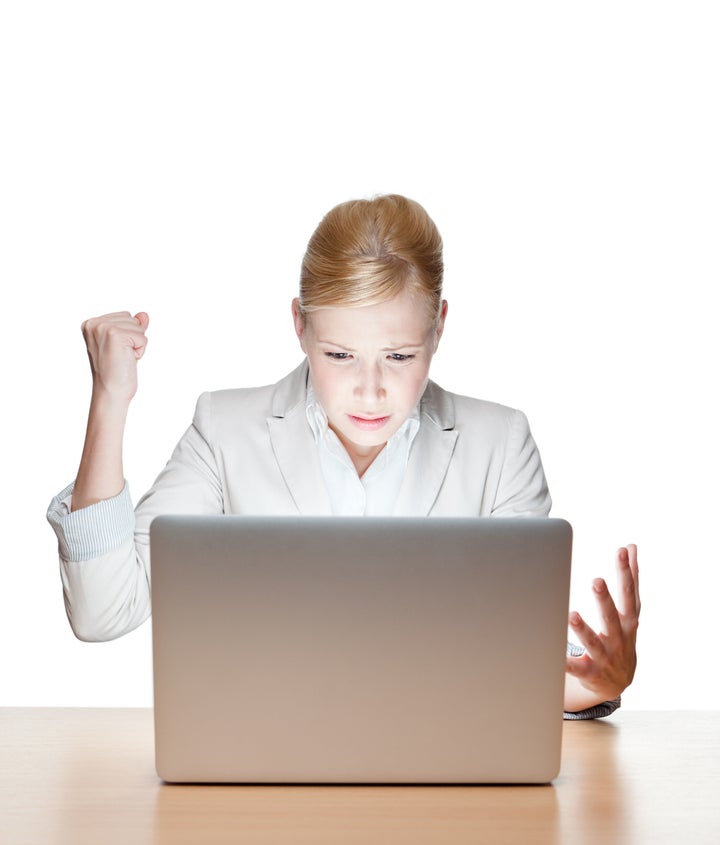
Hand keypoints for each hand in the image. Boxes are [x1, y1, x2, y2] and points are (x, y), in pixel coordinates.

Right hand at [81, 311, 149, 402]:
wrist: (111, 391)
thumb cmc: (116, 371)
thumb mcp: (124, 343)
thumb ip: (132, 326)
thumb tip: (144, 314)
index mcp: (90, 323)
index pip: (125, 316)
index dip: (127, 336)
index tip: (115, 351)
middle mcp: (94, 323)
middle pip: (132, 319)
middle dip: (132, 339)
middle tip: (119, 356)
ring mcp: (103, 328)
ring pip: (139, 328)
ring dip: (136, 345)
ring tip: (122, 358)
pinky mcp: (115, 335)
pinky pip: (143, 338)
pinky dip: (139, 351)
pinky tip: (126, 360)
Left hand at [565, 544, 639, 710]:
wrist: (618, 683)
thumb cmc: (621, 636)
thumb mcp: (629, 610)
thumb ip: (631, 579)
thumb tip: (633, 546)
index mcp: (627, 620)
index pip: (629, 593)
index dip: (627, 572)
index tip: (623, 550)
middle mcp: (618, 637)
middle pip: (612, 616)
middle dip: (604, 599)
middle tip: (596, 581)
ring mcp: (604, 656)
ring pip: (593, 642)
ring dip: (583, 630)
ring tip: (572, 616)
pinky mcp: (589, 672)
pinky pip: (574, 668)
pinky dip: (564, 663)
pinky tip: (553, 655)